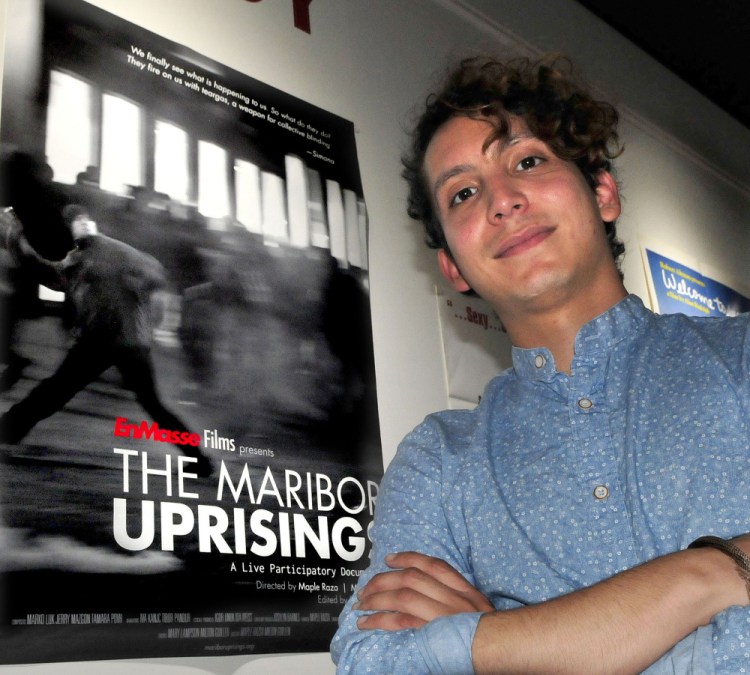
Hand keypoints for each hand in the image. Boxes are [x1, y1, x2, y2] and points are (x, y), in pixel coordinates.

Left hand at [355, 551, 493, 630]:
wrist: (504, 652)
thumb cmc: (492, 639)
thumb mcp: (481, 614)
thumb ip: (460, 600)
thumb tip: (433, 594)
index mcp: (466, 592)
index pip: (434, 565)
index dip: (409, 558)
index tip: (391, 559)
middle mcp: (454, 599)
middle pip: (412, 578)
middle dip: (384, 580)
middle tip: (367, 587)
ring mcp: (443, 616)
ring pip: (402, 596)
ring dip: (377, 598)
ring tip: (362, 605)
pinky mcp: (433, 634)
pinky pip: (400, 622)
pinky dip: (379, 620)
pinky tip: (367, 622)